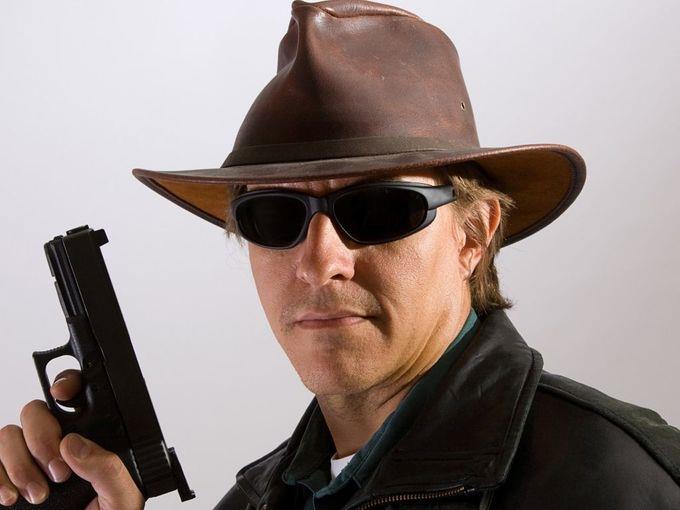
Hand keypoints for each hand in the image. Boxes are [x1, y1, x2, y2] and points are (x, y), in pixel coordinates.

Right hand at [0, 369, 144, 508]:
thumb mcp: (121, 499)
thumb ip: (108, 470)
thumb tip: (73, 444)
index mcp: (90, 441)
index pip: (75, 398)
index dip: (66, 384)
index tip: (63, 395)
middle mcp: (56, 446)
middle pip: (35, 411)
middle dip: (42, 437)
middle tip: (58, 472)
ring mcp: (27, 463)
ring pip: (8, 434)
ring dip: (19, 463)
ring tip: (39, 495)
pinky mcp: (4, 481)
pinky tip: (12, 497)